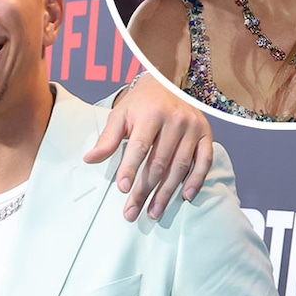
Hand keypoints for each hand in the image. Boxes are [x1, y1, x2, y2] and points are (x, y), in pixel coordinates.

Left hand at [83, 72, 212, 221]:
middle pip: (159, 162)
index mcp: (151, 114)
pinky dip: (196, 180)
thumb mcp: (120, 115)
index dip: (131, 168)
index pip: (140, 146)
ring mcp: (193, 128)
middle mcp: (175, 120)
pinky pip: (205, 161)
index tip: (123, 189)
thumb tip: (89, 159)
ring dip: (166, 193)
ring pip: (180, 166)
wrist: (168, 82)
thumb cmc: (140, 104)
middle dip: (144, 190)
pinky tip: (185, 197)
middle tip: (132, 212)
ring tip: (153, 212)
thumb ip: (107, 139)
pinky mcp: (206, 134)